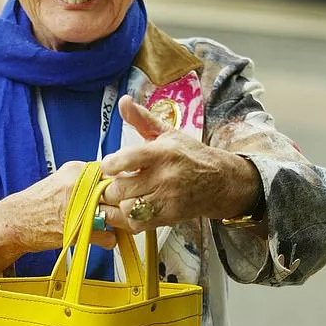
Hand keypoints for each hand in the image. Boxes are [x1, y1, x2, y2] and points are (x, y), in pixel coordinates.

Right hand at [0, 161, 115, 274]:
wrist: (15, 221)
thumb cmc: (38, 202)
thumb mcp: (62, 179)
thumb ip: (87, 179)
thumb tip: (113, 182)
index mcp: (77, 170)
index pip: (113, 172)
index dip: (121, 184)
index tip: (123, 191)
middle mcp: (80, 186)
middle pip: (119, 192)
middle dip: (125, 201)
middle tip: (125, 208)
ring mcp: (80, 209)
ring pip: (117, 214)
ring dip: (121, 221)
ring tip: (116, 223)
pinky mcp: (80, 231)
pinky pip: (109, 236)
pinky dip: (110, 240)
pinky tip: (103, 237)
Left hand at [99, 95, 262, 231]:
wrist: (219, 182)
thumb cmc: (189, 155)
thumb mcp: (167, 133)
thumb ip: (142, 119)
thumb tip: (123, 101)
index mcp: (162, 152)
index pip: (128, 159)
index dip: (110, 165)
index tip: (107, 166)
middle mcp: (164, 177)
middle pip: (121, 189)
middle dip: (111, 187)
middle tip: (112, 183)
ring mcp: (167, 200)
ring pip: (127, 209)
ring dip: (118, 204)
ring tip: (121, 197)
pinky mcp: (168, 217)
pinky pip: (137, 224)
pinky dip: (128, 219)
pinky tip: (130, 209)